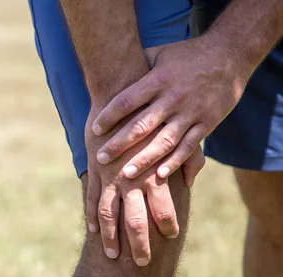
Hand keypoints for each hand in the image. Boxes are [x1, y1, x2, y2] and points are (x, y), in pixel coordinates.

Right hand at [85, 108, 186, 266]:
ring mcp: (109, 176)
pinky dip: (92, 216)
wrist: (119, 92)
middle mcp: (130, 178)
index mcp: (153, 170)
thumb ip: (187, 158)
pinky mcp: (94, 170)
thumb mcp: (177, 133)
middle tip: (142, 263)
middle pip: (133, 218)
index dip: (166, 224)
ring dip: (111, 237)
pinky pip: (91, 198)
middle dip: (138, 242)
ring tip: (112, 256)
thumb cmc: (154, 111)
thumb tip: (189, 181)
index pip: (161, 207)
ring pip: (108, 214)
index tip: (170, 238)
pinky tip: (94, 231)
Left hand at [90, 36, 249, 185]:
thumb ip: (137, 66)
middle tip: (101, 158)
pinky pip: (189, 146)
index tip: (94, 129)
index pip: (127, 100)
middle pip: (141, 125)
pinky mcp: (206, 123)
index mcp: (157, 80)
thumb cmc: (187, 55)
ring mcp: (190, 112)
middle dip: (119, 144)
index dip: (109, 115)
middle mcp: (172, 98)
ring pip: (164, 141)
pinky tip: (160, 176)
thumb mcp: (160, 54)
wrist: (229, 56)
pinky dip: (176, 162)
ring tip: (127, 175)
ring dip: (145, 159)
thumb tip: (109, 68)